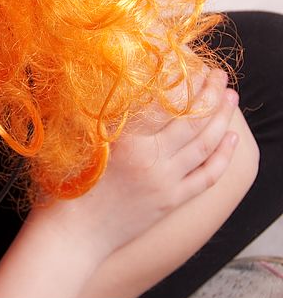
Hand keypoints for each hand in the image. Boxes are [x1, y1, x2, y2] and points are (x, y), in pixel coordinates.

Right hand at [35, 67, 240, 260]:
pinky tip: (232, 138)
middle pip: (192, 120)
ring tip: (230, 96)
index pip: (164, 102)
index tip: (190, 62)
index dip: (181, 79)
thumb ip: (97, 115)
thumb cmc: (66, 188)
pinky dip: (223, 156)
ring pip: (206, 144)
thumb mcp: (77, 142)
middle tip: (219, 74)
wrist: (73, 235)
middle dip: (210, 93)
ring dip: (222, 117)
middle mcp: (152, 159)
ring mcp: (166, 181)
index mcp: (127, 141)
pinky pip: (207, 176)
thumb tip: (115, 86)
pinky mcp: (172, 201)